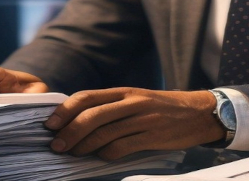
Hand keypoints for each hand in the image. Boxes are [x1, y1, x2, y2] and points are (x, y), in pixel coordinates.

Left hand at [44, 88, 224, 160]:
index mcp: (124, 91)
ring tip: (74, 154)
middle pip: (91, 116)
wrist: (198, 113)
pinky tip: (102, 156)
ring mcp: (143, 119)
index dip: (65, 110)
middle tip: (56, 146)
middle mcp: (131, 102)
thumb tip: (76, 122)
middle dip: (69, 132)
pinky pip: (122, 146)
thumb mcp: (136, 100)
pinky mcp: (153, 135)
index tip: (50, 124)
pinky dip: (106, 154)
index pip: (86, 97)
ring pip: (104, 133)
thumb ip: (111, 107)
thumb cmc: (161, 109)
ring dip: (83, 146)